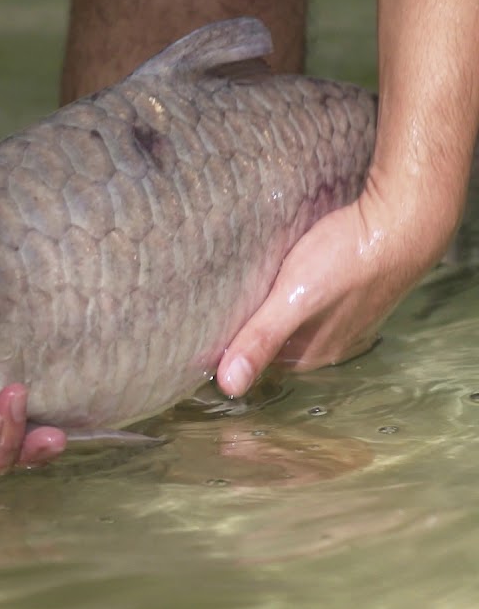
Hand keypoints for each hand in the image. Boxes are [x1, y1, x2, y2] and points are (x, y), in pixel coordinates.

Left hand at [217, 176, 458, 396]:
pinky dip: (294, 289)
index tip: (203, 328)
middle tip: (216, 303)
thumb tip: (229, 386)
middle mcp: (331, 342)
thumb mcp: (293, 299)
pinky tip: (284, 271)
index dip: (231, 345)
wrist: (405, 222)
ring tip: (244, 286)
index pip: (258, 360)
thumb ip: (261, 339)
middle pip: (276, 340)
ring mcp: (345, 316)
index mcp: (312, 353)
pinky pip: (313, 298)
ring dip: (272, 306)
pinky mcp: (353, 289)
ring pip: (295, 319)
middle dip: (249, 325)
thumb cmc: (349, 258)